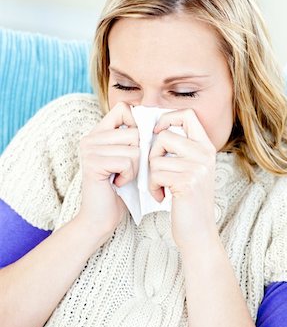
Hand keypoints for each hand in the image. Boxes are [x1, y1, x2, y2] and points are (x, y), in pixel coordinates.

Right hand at [75, 102, 139, 242]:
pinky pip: (127, 161)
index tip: (137, 145)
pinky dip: (128, 176)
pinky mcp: (93, 163)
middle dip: (139, 154)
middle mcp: (90, 137)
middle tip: (126, 170)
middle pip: (134, 131)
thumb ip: (134, 139)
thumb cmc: (119, 190)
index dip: (137, 124)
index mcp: (98, 133)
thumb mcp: (128, 159)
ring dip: (135, 168)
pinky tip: (117, 183)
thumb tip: (157, 122)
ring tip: (121, 177)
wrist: (100, 218)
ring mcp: (89, 149)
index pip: (123, 109)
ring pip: (133, 148)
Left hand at [148, 108, 216, 248]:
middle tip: (156, 171)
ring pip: (156, 157)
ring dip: (151, 175)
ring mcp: (198, 167)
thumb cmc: (188, 202)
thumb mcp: (191, 170)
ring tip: (160, 187)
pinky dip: (152, 187)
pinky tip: (161, 196)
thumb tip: (155, 129)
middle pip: (165, 135)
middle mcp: (205, 154)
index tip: (156, 132)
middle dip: (152, 153)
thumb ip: (181, 150)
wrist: (198, 232)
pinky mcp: (187, 181)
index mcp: (206, 147)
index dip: (167, 118)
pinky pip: (156, 173)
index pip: (187, 115)